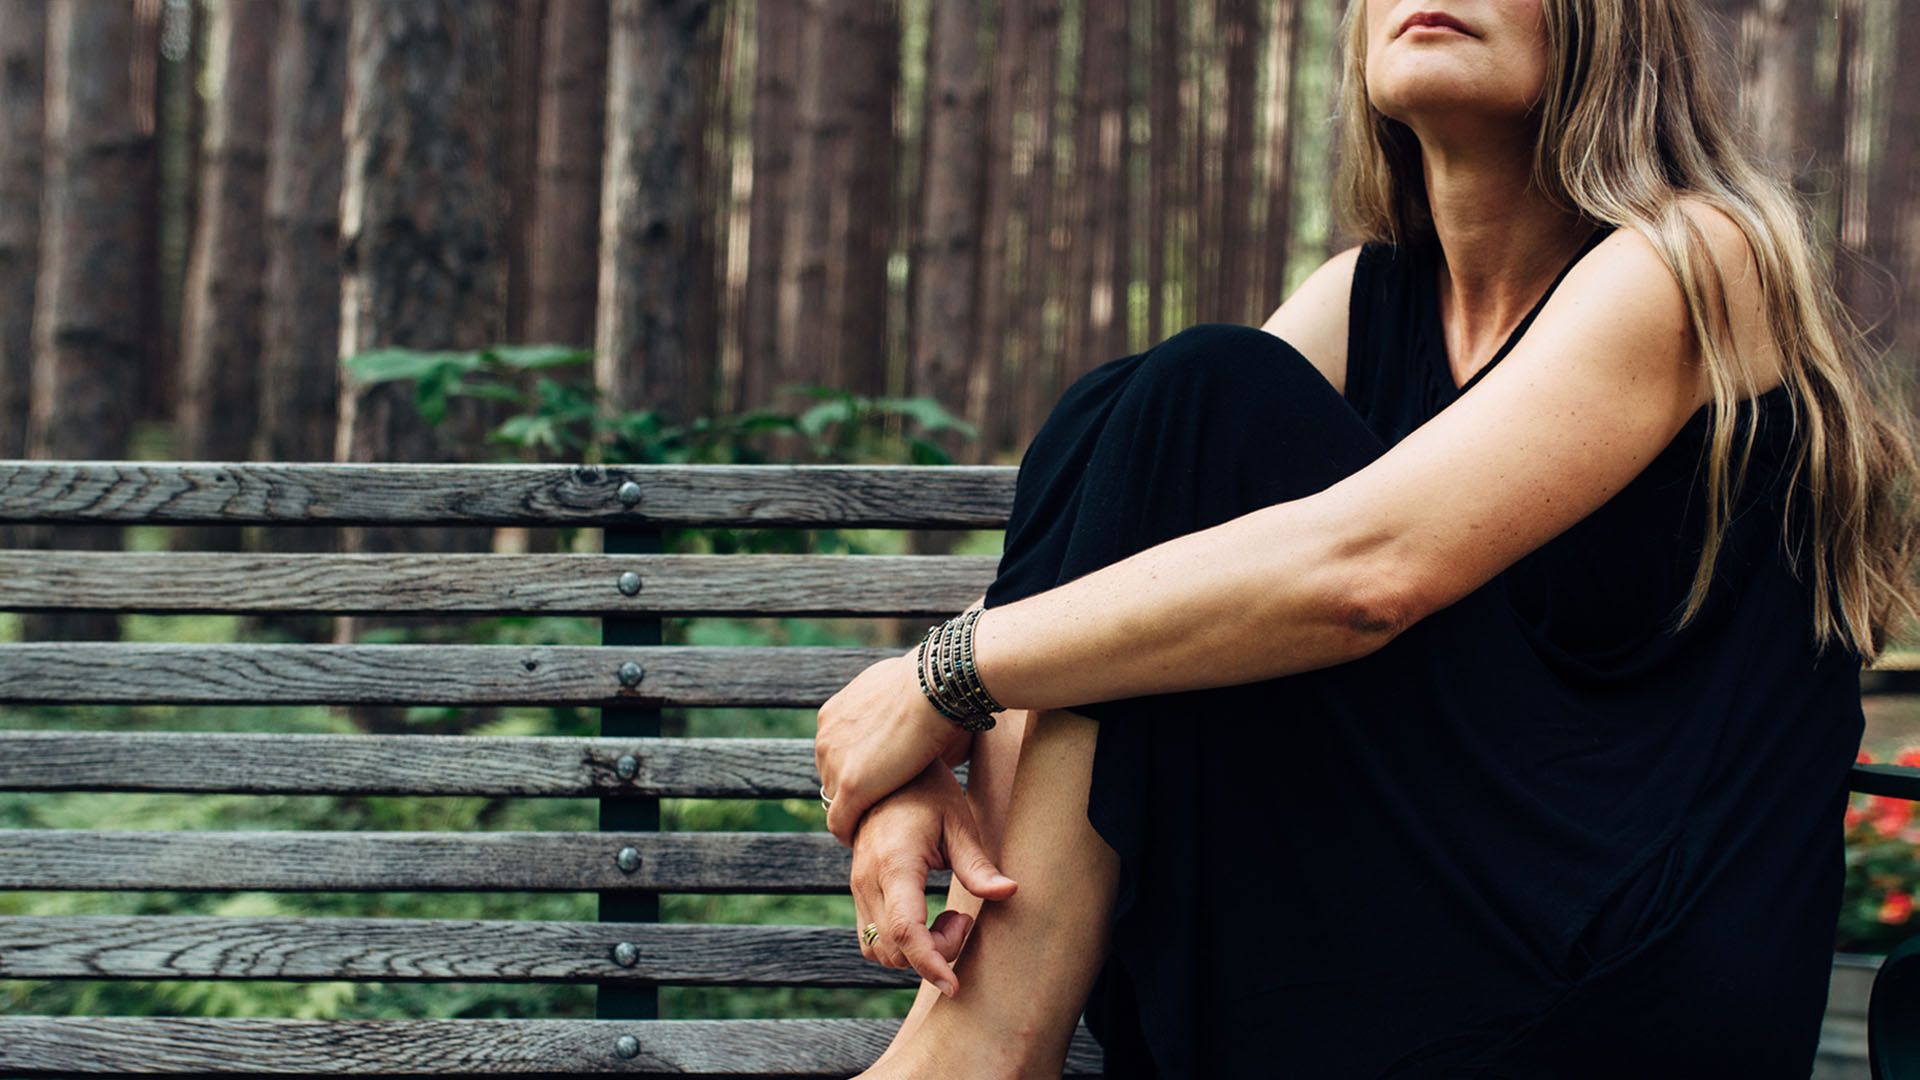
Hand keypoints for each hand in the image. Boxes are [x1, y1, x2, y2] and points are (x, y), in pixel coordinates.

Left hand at [816, 650, 977, 844]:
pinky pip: (839, 822)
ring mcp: (835, 762)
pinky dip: (849, 833)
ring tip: (873, 825)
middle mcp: (826, 736)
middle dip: (851, 791)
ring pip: (834, 800)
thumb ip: (892, 707)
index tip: (876, 780)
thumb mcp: (899, 689)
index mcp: (834, 714)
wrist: (932, 687)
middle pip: (830, 776)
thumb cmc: (931, 686)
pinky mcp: (850, 786)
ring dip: (853, 813)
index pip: (835, 752)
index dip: (855, 768)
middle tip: (877, 805)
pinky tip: (864, 840)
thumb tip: (914, 714)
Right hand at [850, 760, 1018, 995]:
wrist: (885, 774)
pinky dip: (900, 945)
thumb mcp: (959, 821)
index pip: (907, 930)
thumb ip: (978, 864)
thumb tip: (1010, 892)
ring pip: (878, 952)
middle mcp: (868, 880)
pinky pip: (872, 940)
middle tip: (962, 919)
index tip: (955, 985)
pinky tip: (927, 919)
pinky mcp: (858, 893)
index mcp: (895, 863)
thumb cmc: (928, 793)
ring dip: (915, 951)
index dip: (931, 964)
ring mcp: (858, 888)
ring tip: (946, 918)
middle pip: (894, 951)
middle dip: (934, 953)